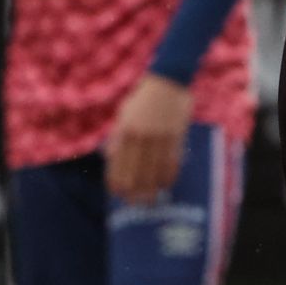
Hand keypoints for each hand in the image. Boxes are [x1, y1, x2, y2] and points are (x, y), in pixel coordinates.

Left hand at [106, 75, 192, 203]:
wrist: (168, 80)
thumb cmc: (142, 98)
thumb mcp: (123, 114)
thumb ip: (117, 136)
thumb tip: (109, 157)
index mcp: (125, 132)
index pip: (118, 166)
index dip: (117, 183)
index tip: (119, 194)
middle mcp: (141, 137)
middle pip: (136, 173)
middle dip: (135, 192)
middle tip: (136, 204)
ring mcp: (160, 137)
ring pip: (155, 171)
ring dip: (152, 189)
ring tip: (151, 200)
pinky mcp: (176, 136)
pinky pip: (172, 162)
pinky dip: (169, 176)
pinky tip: (166, 184)